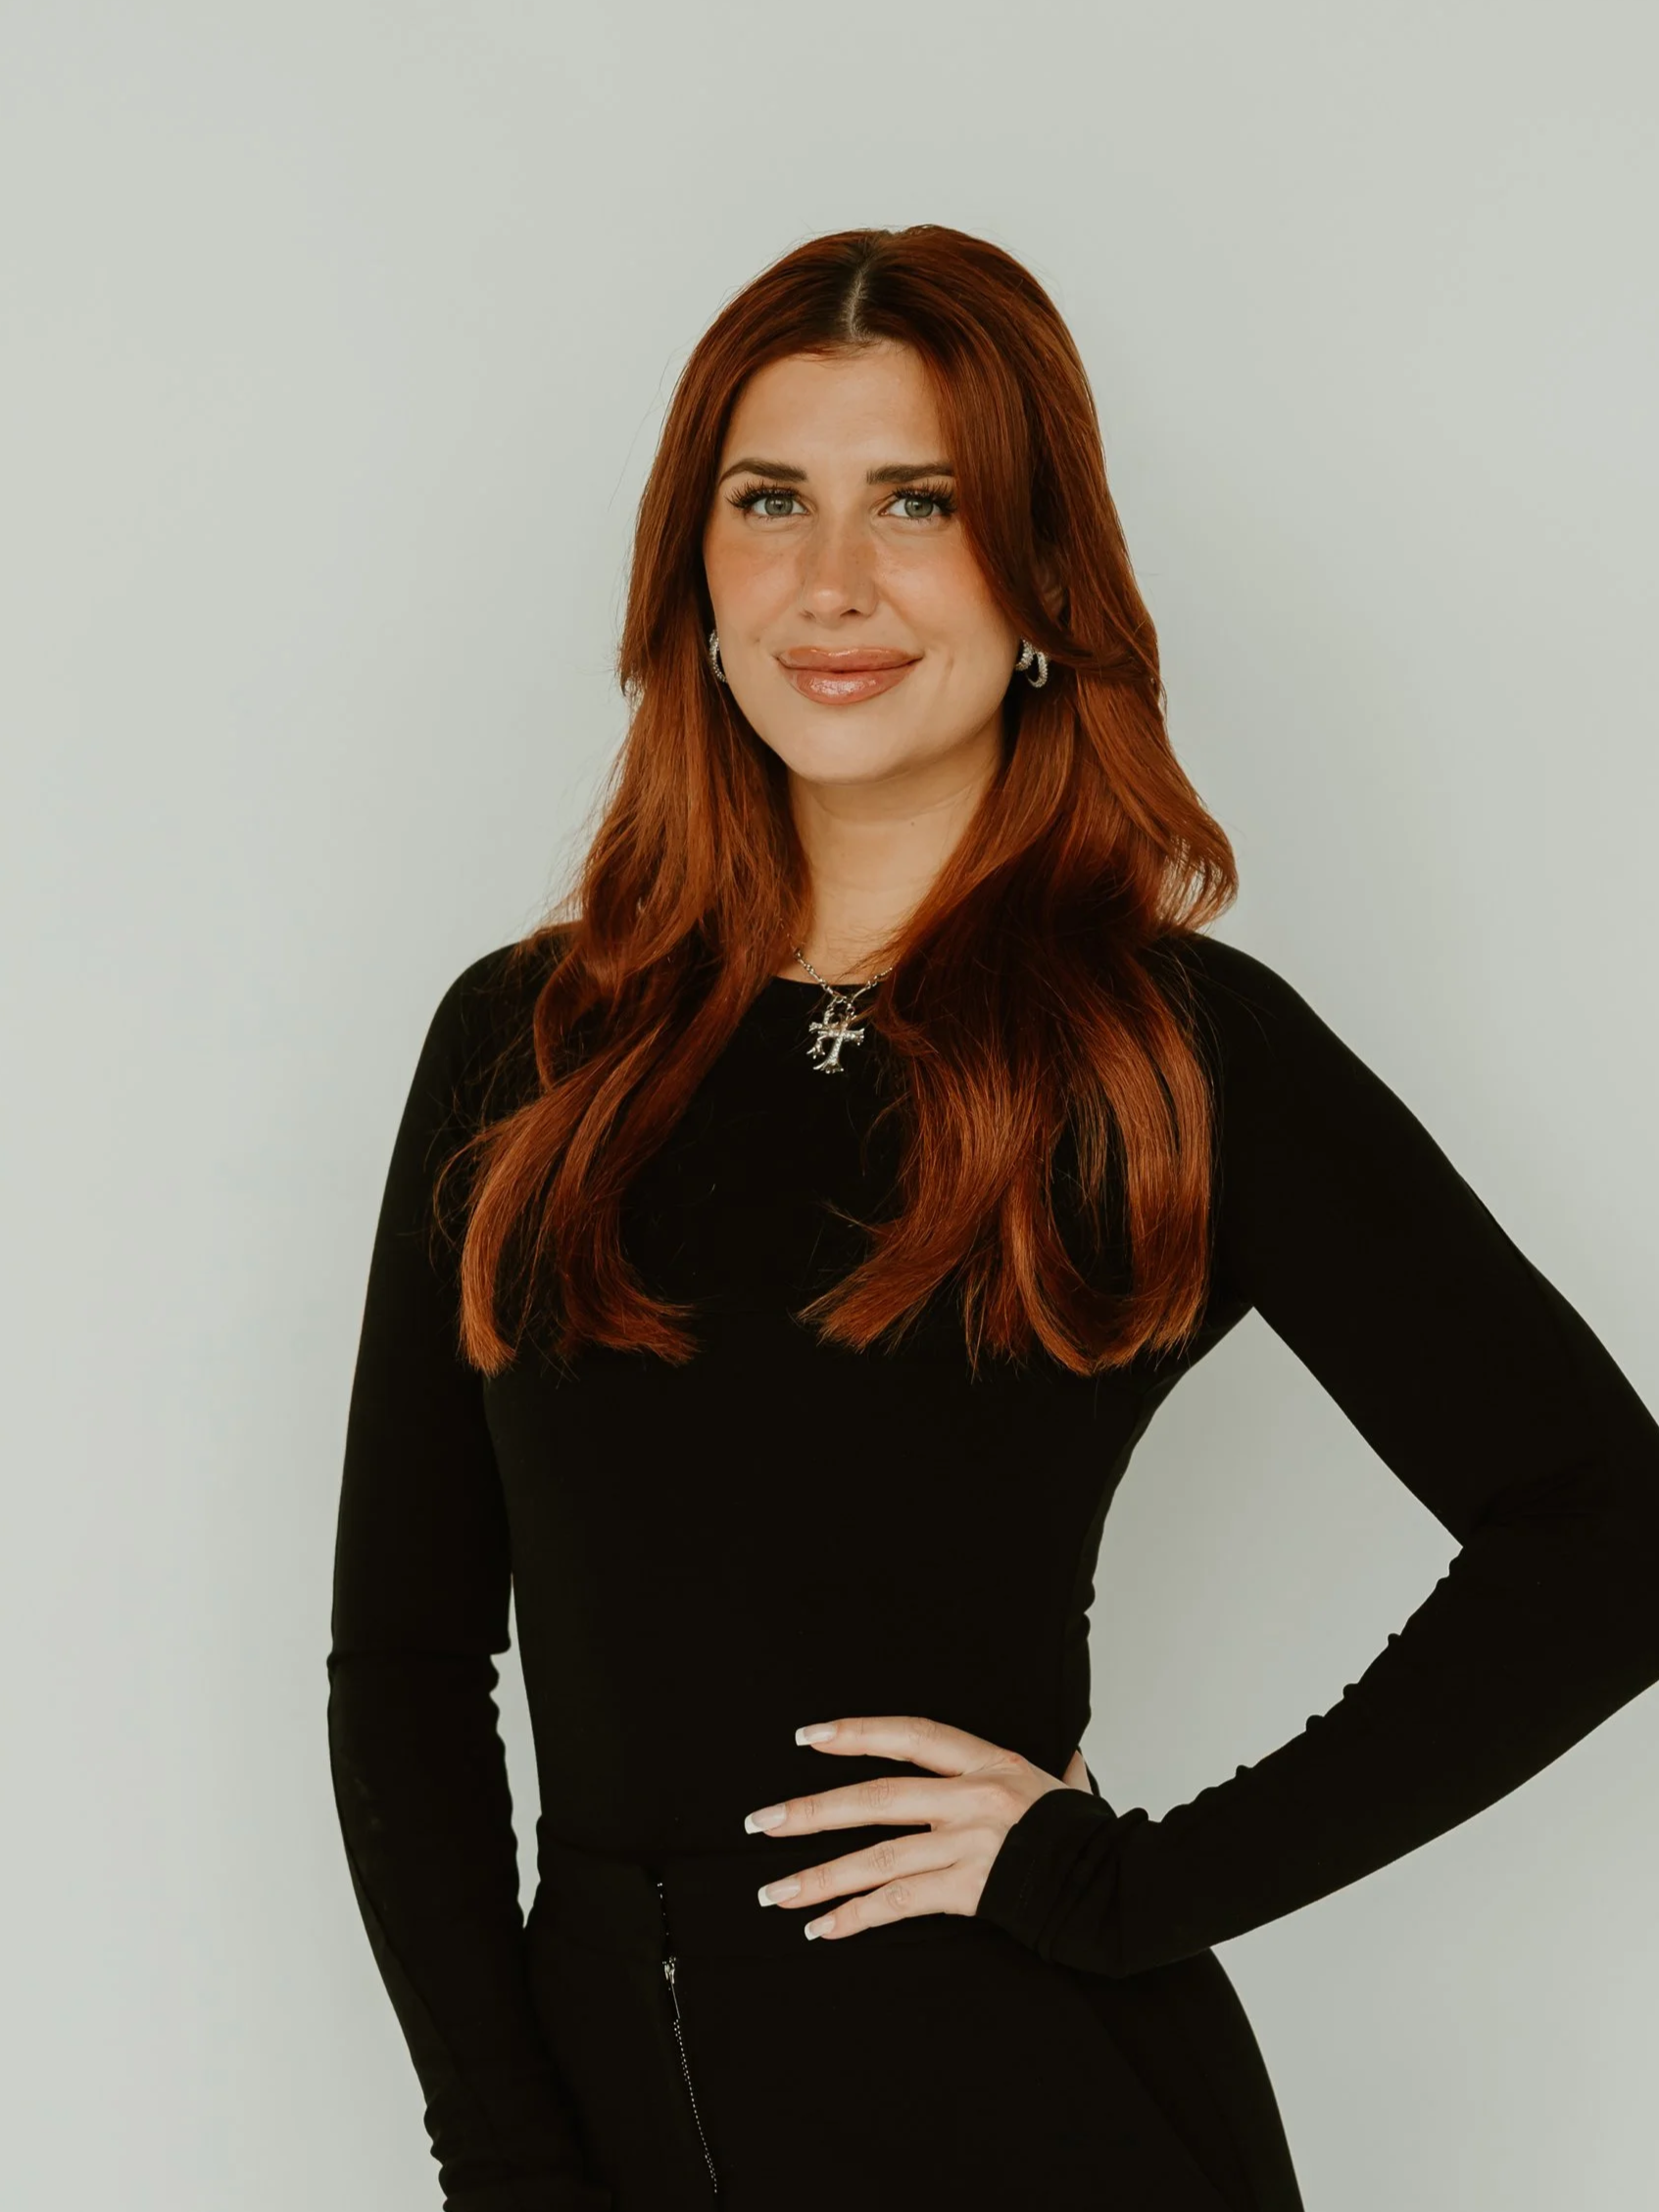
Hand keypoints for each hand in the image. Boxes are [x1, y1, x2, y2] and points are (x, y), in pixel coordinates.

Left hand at [741, 1714, 1092, 1941]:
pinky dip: (857, 1917)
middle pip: (877, 1798)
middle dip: (812, 1811)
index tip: (809, 1737)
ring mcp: (969, 1847)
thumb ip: (1057, 1772)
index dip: (859, 1731)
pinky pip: (901, 1904)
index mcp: (990, 1762)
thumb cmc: (1093, 1836)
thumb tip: (1070, 1756)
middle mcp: (972, 1799)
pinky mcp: (970, 1892)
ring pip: (878, 1859)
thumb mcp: (1067, 1787)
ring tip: (774, 1892)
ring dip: (820, 1876)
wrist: (1124, 1886)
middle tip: (761, 1822)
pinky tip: (822, 1928)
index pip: (912, 1734)